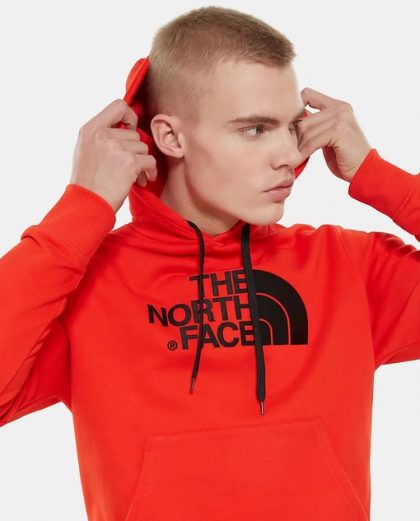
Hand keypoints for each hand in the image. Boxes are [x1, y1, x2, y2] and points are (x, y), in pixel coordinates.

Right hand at [70, 99, 157, 213]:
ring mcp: (116, 147)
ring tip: (133, 176)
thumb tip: (125, 129)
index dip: (129, 116)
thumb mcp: (85, 150)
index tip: (130, 129)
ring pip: (143, 147)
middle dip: (135, 151)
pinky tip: (143, 180)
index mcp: (90, 129)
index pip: (118, 105)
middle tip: (130, 166)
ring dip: (142, 163)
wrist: (87, 204)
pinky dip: (150, 171)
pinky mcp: (129, 162)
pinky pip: (150, 160)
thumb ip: (101, 136)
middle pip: (134, 134)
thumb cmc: (87, 183)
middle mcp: (103, 135)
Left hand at [296, 88, 372, 181]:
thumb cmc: (344, 157)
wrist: (365, 170)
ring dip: (297, 147)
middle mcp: (340, 108)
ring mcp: (341, 118)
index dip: (296, 110)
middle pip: (303, 119)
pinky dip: (304, 153)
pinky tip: (300, 160)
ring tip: (293, 158)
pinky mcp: (339, 131)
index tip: (291, 129)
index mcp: (338, 106)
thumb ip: (317, 126)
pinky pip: (312, 141)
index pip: (307, 94)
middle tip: (288, 151)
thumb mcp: (329, 136)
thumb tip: (291, 124)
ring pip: (306, 131)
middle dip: (294, 137)